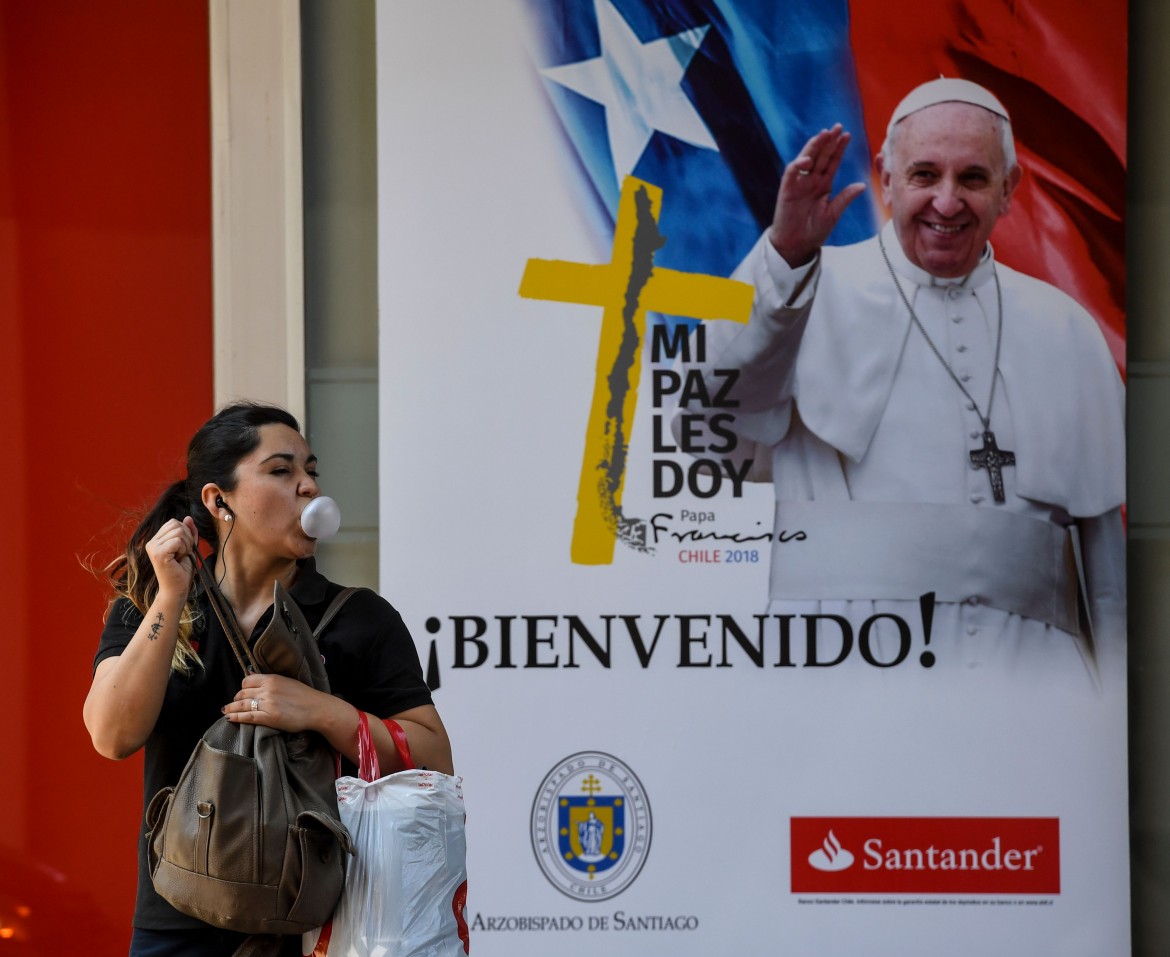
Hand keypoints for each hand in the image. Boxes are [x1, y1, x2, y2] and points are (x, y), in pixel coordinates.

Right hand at [145, 517, 197, 598]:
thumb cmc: (182, 570)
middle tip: (183, 553)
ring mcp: (153, 547)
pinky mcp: (158, 553)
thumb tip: (188, 517)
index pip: (174, 522)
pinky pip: (178, 540)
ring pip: (179, 531)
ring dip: (186, 545)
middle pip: (177, 524)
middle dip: (187, 538)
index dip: (185, 533)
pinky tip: (179, 559)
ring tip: (181, 557)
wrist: (177, 589)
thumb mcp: (188, 547)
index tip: (184, 548)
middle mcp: (151, 542)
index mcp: (156, 539)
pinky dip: (184, 549)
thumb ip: (189, 533)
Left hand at [224, 673, 341, 734]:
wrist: (317, 709)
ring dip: (231, 708)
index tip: (241, 692)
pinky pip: (247, 717)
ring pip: (242, 705)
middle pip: (242, 693)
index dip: (242, 687)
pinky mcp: (269, 718)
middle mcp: (267, 690)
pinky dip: (236, 717)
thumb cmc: (305, 696)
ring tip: (225, 711)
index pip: (247, 681)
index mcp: (272, 679)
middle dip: (235, 699)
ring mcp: (267, 704)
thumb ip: (270, 681)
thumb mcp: (287, 682)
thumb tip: (252, 675)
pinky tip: (230, 718)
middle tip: (232, 703)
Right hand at [768, 124, 866, 267]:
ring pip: (807, 159)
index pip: (832, 161)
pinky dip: (798, 165)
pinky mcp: (787, 190)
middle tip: (838, 127)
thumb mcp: (833, 214)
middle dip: (829, 141)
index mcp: (823, 184)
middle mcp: (811, 180)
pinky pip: (792, 173)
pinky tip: (807, 159)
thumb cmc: (814, 231)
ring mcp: (799, 184)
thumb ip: (845, 198)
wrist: (796, 245)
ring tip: (824, 134)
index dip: (839, 148)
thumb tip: (862, 185)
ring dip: (815, 146)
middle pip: (821, 156)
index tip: (847, 135)